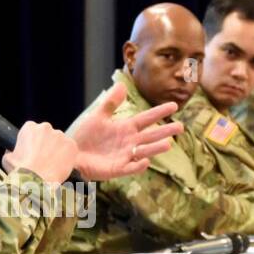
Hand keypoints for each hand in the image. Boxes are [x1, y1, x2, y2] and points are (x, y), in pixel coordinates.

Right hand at [2, 121, 77, 184]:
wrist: (36, 181)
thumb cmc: (20, 171)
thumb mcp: (7, 159)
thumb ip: (11, 152)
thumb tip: (11, 153)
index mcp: (29, 127)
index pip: (33, 130)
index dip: (33, 142)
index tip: (34, 151)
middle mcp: (45, 127)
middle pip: (48, 134)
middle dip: (47, 144)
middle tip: (44, 159)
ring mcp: (60, 135)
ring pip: (60, 142)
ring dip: (58, 150)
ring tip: (53, 165)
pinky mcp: (71, 145)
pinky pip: (71, 149)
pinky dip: (68, 157)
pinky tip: (61, 166)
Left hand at [65, 85, 184, 180]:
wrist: (72, 154)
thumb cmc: (86, 136)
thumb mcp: (98, 116)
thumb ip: (111, 103)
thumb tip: (122, 84)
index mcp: (126, 128)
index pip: (146, 118)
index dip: (159, 112)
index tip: (174, 105)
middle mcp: (129, 142)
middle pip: (150, 135)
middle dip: (165, 131)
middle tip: (180, 127)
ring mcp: (125, 156)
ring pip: (144, 151)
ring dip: (155, 148)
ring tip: (168, 144)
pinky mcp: (117, 169)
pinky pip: (130, 168)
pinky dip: (138, 166)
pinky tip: (146, 161)